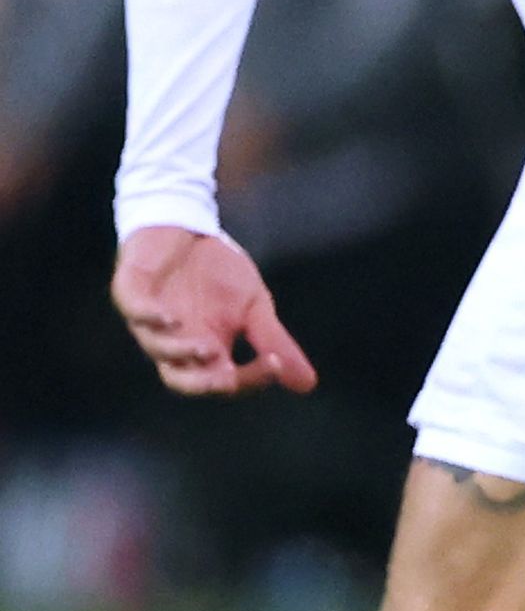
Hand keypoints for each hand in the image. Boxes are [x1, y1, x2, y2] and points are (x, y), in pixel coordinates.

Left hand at [113, 225, 313, 397]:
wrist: (187, 226)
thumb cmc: (218, 271)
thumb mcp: (255, 306)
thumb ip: (272, 341)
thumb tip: (308, 384)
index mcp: (206, 349)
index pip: (225, 380)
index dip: (250, 378)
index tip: (277, 364)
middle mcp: (174, 340)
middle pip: (180, 379)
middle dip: (203, 383)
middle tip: (227, 380)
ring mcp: (150, 317)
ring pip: (156, 348)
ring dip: (180, 352)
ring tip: (208, 347)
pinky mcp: (130, 288)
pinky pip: (133, 309)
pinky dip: (150, 318)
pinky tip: (172, 318)